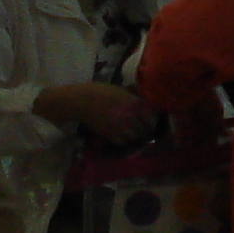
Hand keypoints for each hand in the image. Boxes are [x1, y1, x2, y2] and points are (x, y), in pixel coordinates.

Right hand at [39, 82, 157, 144]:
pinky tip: (123, 137)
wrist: (81, 101)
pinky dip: (125, 141)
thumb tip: (142, 103)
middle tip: (146, 130)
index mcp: (131, 102)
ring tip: (135, 135)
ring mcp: (119, 126)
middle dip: (146, 129)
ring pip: (134, 136)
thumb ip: (131, 97)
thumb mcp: (118, 90)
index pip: (149, 114)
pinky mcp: (110, 135)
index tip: (152, 121)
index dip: (152, 119)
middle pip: (144, 127)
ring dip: (136, 136)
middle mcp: (128, 115)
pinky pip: (122, 142)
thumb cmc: (98, 91)